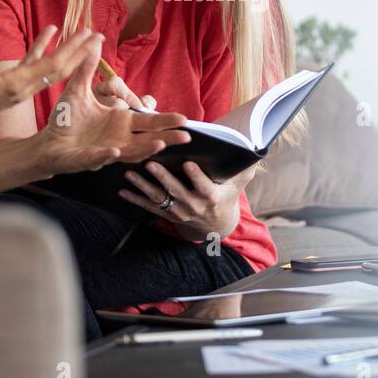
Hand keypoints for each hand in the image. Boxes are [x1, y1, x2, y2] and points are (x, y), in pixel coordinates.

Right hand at [0, 25, 95, 146]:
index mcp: (15, 84)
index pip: (52, 65)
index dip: (72, 50)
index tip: (90, 37)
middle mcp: (23, 88)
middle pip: (60, 68)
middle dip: (80, 52)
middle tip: (100, 35)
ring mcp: (20, 88)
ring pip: (51, 68)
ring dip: (69, 51)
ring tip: (84, 34)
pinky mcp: (14, 86)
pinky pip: (35, 65)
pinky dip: (44, 48)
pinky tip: (52, 32)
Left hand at [35, 36, 190, 174]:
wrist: (47, 141)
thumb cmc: (67, 119)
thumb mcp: (78, 90)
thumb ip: (87, 68)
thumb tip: (95, 41)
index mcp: (120, 121)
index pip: (148, 119)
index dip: (162, 117)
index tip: (174, 113)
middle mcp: (119, 137)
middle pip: (148, 137)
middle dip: (167, 136)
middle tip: (186, 134)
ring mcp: (106, 150)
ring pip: (131, 151)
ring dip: (145, 148)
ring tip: (159, 144)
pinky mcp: (88, 159)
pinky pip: (100, 158)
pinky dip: (107, 155)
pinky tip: (115, 151)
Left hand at [117, 160, 257, 240]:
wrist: (214, 224)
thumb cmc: (226, 196)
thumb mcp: (238, 184)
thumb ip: (245, 169)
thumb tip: (256, 152)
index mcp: (212, 197)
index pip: (204, 187)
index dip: (197, 177)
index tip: (188, 163)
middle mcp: (194, 207)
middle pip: (176, 192)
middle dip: (162, 178)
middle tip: (150, 163)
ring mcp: (178, 212)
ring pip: (159, 199)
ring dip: (143, 187)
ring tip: (129, 174)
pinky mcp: (167, 215)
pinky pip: (149, 207)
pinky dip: (134, 199)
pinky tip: (122, 190)